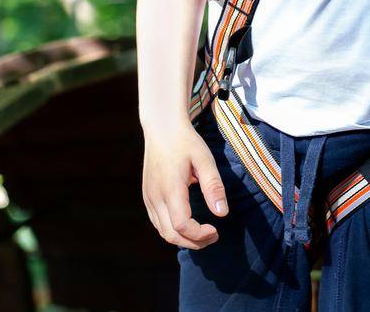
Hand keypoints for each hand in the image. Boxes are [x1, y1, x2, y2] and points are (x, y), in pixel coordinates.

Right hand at [142, 122, 228, 249]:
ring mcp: (148, 198)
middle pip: (171, 235)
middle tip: (213, 236)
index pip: (182, 225)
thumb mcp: (204, 159)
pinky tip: (189, 225)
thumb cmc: (185, 142)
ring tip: (204, 233)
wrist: (162, 128)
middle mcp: (155, 197)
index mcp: (170, 189)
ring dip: (184, 239)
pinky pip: (158, 223)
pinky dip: (173, 230)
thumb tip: (222, 213)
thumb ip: (213, 186)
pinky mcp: (147, 196)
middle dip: (194, 242)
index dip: (199, 234)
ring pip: (163, 232)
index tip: (216, 230)